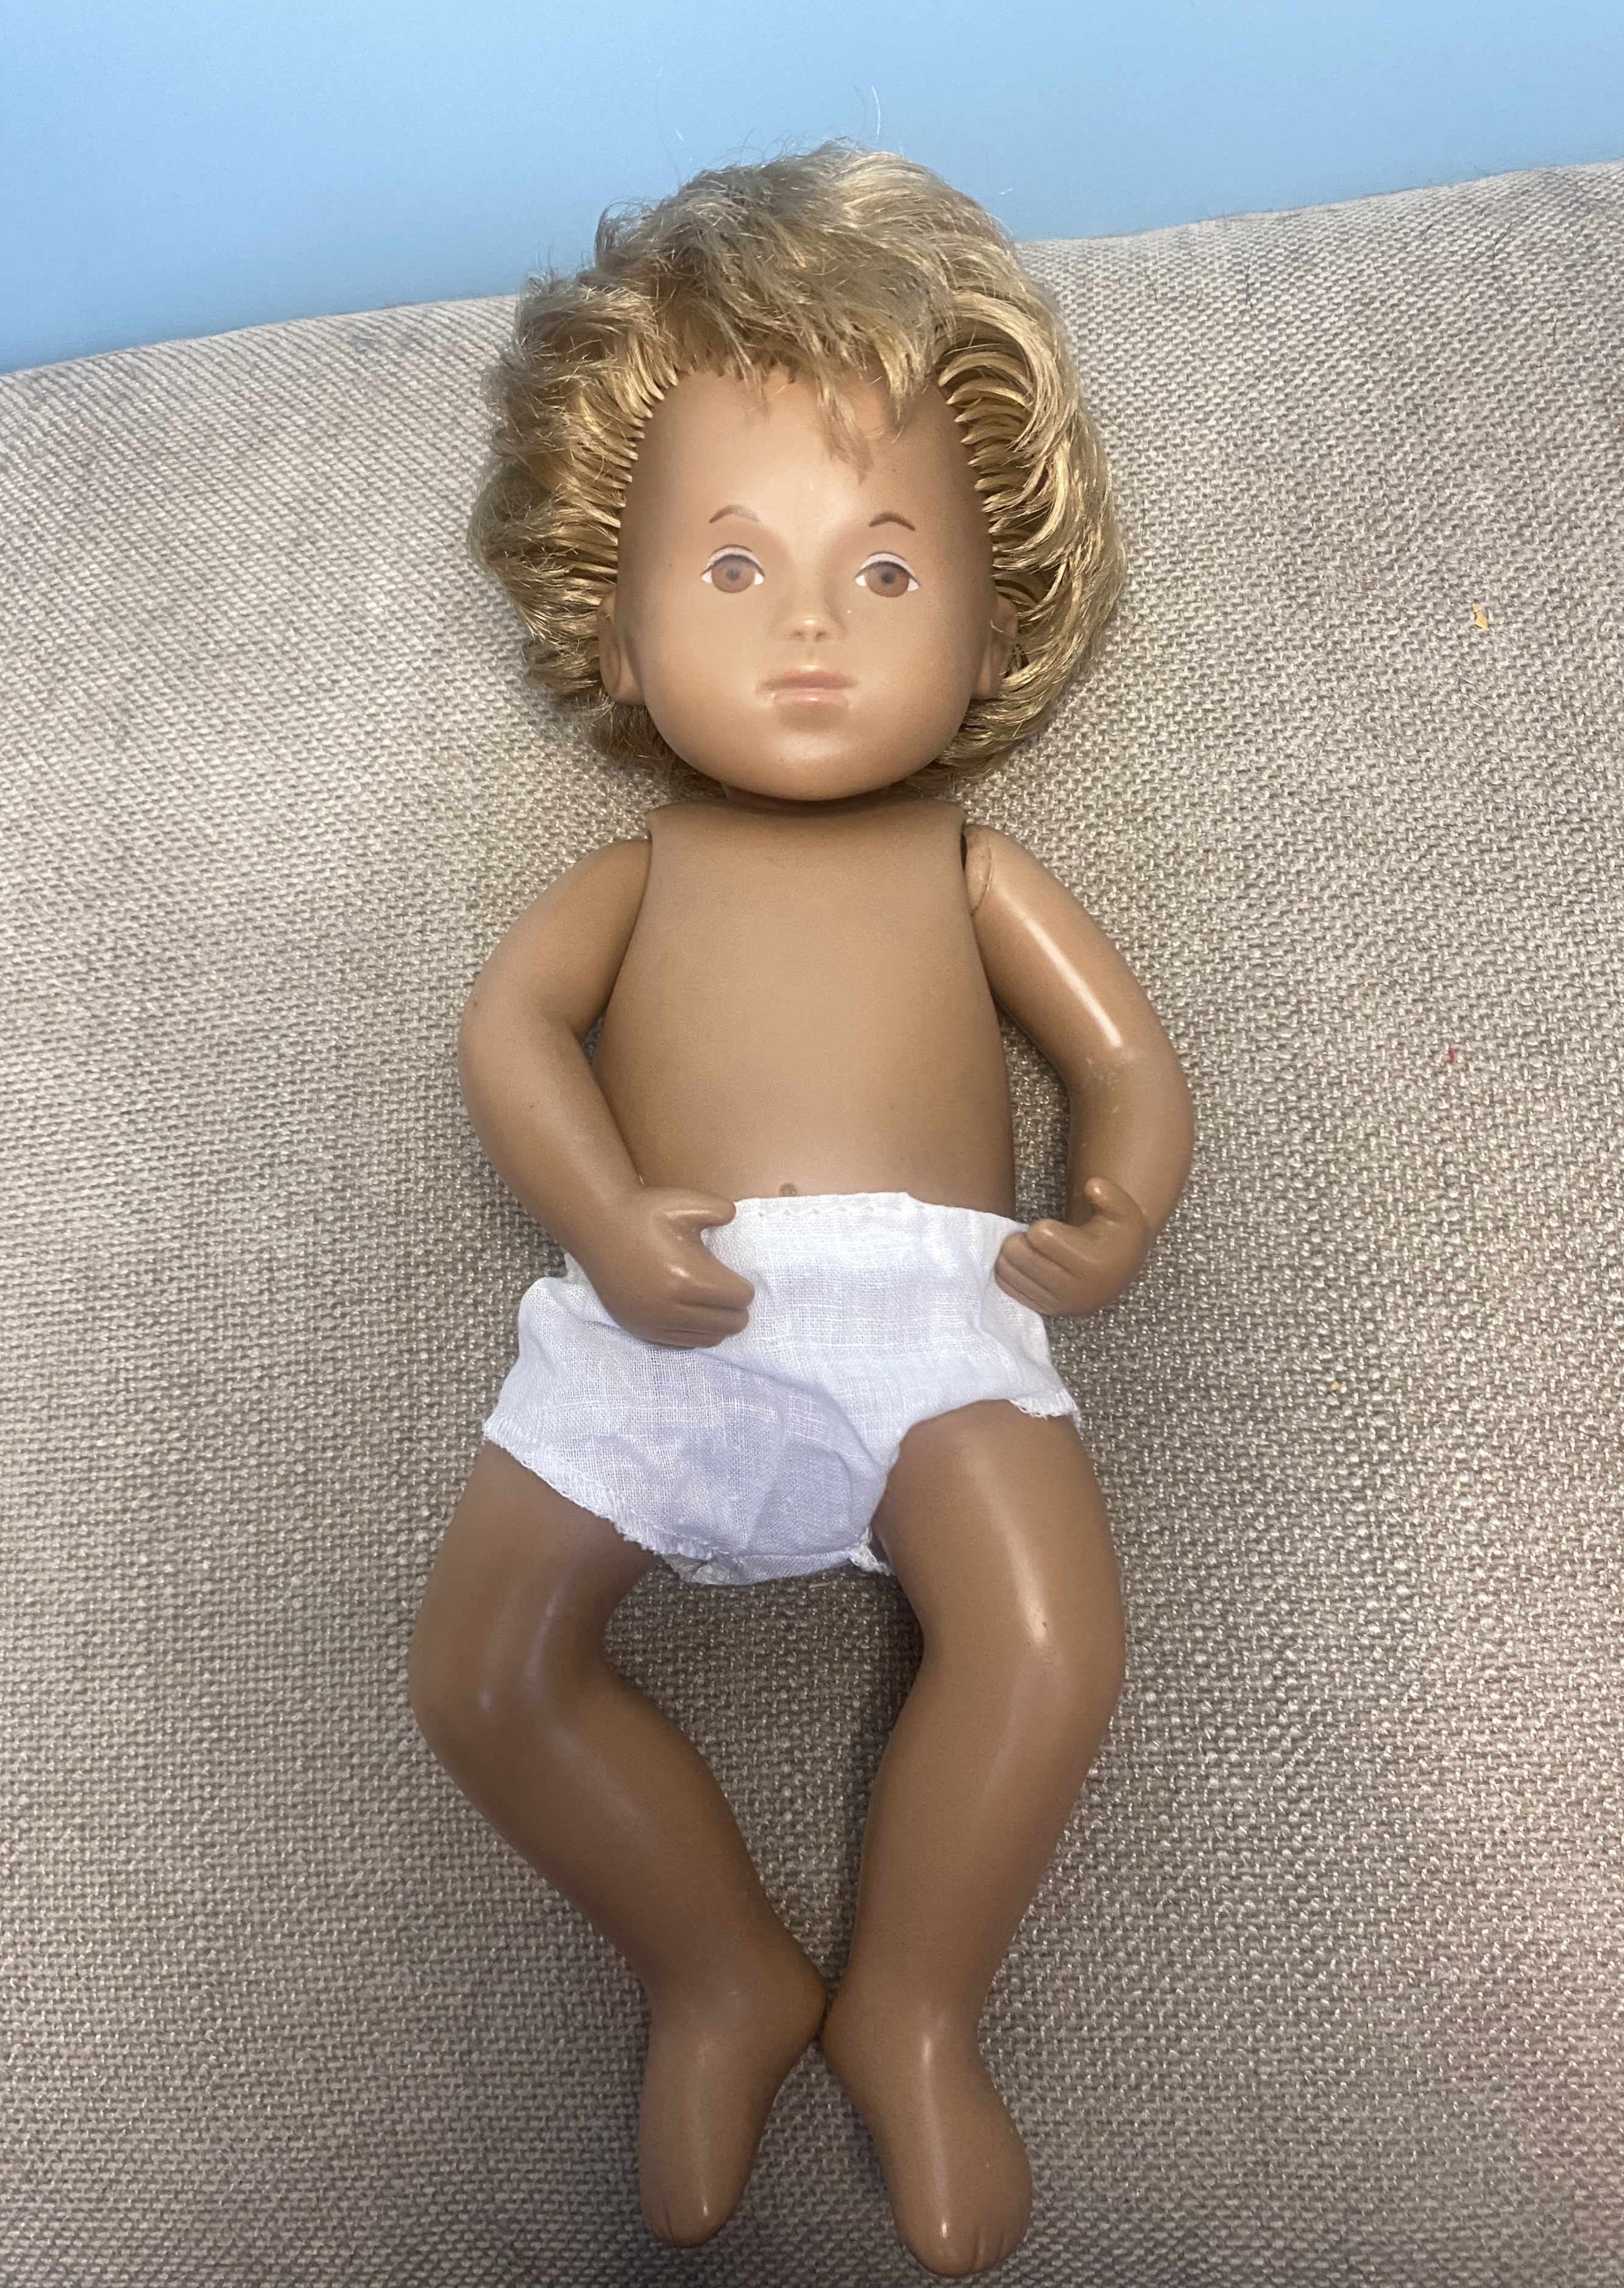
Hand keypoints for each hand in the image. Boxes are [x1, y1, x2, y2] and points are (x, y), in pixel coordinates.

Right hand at [576, 1187, 754, 1347]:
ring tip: (712, 1302)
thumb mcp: (683, 1201)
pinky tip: (690, 1311)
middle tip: (729, 1291)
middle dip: (736, 1308)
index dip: (744, 1287)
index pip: (739, 1299)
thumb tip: (733, 1219)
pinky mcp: (640, 1329)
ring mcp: (653, 1323)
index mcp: (688, 1278)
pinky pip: (682, 1344)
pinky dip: (694, 1332)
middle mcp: (671, 1308)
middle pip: (730, 1324)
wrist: (598, 1227)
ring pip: (709, 1339)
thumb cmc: (642, 1213)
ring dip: (717, 1322)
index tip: (736, 1276)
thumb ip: (719, 1209)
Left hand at [994, 1177, 1151, 1317]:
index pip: (1040, 1236)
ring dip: (1012, 1253)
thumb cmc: (1117, 1235)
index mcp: (1091, 1263)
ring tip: (1030, 1249)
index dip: (1040, 1225)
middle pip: (1019, 1254)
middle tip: (1035, 1237)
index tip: (1051, 1227)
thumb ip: (1110, 1194)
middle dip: (1021, 1239)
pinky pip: (1007, 1288)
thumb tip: (1091, 1184)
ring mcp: (1057, 1303)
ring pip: (1008, 1271)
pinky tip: (1025, 1263)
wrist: (1120, 1271)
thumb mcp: (1124, 1211)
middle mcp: (1073, 1288)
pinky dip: (1008, 1270)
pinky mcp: (1044, 1309)